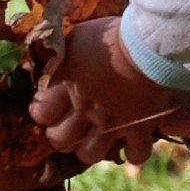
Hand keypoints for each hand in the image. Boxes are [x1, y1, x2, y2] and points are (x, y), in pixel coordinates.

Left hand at [29, 16, 189, 165]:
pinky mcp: (139, 129)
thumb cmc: (113, 35)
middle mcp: (84, 108)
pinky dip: (134, 151)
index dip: (41, 111)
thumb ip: (60, 53)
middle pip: (59, 140)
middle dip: (61, 136)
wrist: (150, 45)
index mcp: (67, 83)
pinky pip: (135, 155)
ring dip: (90, 148)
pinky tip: (132, 140)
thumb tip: (41, 60)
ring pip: (88, 155)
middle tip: (70, 126)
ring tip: (98, 137)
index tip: (48, 107)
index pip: (40, 112)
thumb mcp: (78, 36)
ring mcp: (111, 122)